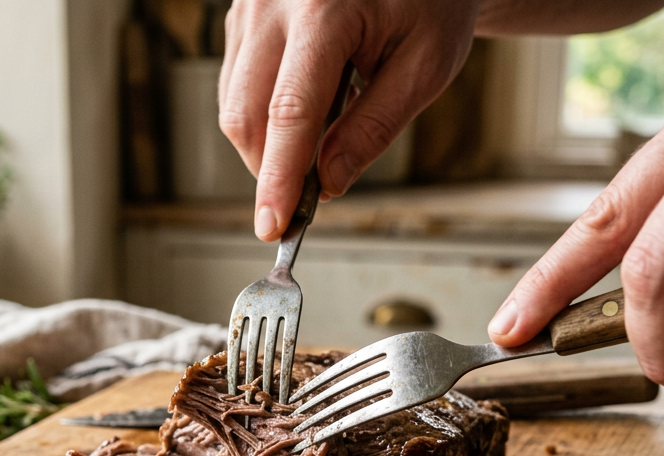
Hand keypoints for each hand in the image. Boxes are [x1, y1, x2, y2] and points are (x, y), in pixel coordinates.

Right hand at [219, 0, 477, 240]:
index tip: (273, 225)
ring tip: (323, 134)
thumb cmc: (429, 3)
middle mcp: (273, 3)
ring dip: (267, 143)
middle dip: (270, 169)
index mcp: (324, 10)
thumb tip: (329, 183)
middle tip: (308, 196)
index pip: (289, 113)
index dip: (278, 178)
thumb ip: (374, 128)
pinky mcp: (241, 15)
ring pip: (234, 104)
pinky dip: (263, 115)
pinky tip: (307, 107)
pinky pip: (236, 84)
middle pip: (246, 114)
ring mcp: (250, 6)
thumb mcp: (424, 67)